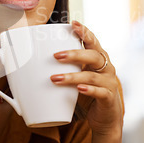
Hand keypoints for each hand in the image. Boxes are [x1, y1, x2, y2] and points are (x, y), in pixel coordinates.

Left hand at [51, 21, 123, 135]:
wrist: (105, 119)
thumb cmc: (87, 93)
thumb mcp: (77, 77)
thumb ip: (64, 68)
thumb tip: (34, 63)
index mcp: (99, 58)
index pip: (93, 41)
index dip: (84, 32)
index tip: (73, 23)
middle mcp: (106, 68)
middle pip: (93, 56)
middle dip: (74, 54)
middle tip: (56, 56)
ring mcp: (109, 82)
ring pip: (91, 75)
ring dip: (72, 76)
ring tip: (55, 78)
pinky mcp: (108, 98)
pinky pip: (99, 92)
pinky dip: (88, 89)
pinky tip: (78, 89)